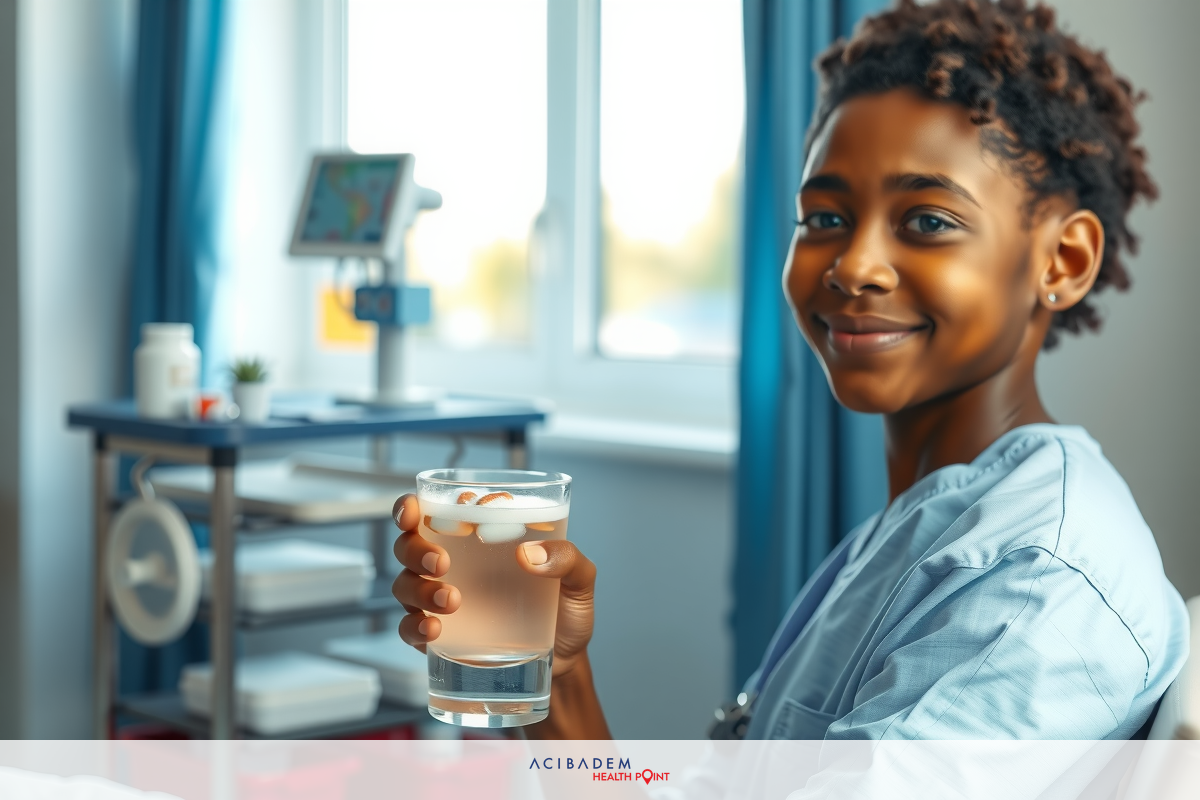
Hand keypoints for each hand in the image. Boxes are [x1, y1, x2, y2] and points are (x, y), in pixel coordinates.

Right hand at [390, 493, 597, 677]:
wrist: (564, 667)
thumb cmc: (566, 613)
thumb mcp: (579, 580)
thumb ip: (567, 558)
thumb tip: (530, 554)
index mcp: (480, 538)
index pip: (434, 511)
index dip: (411, 507)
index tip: (414, 512)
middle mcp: (454, 564)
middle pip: (409, 544)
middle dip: (415, 549)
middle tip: (441, 563)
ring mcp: (442, 600)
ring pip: (405, 584)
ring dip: (418, 589)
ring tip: (451, 602)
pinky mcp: (441, 636)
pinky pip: (410, 628)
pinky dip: (414, 627)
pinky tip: (434, 629)